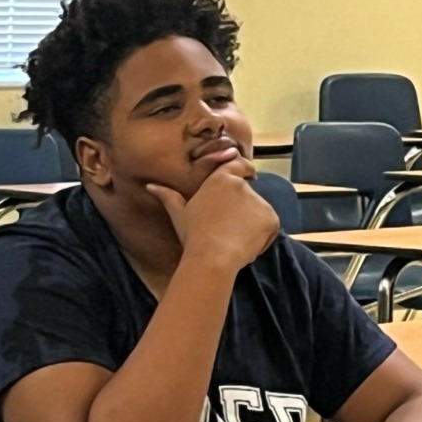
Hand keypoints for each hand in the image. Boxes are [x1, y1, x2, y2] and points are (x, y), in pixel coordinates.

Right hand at [148, 156, 279, 270]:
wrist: (212, 257)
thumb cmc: (194, 235)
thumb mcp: (180, 214)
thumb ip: (168, 196)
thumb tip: (150, 186)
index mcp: (221, 180)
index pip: (239, 164)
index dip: (245, 169)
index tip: (249, 175)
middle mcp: (242, 186)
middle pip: (249, 194)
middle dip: (243, 209)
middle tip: (229, 228)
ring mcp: (259, 201)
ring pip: (259, 212)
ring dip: (252, 223)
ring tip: (234, 239)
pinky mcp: (271, 218)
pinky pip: (270, 226)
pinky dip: (263, 236)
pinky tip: (247, 245)